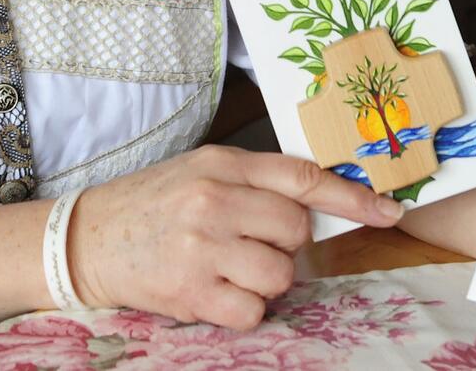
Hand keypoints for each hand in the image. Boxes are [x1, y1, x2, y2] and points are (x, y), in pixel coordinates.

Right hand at [67, 144, 402, 329]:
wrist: (86, 237)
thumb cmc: (151, 203)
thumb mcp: (200, 170)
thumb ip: (254, 181)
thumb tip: (317, 203)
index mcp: (221, 164)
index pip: (302, 177)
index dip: (352, 196)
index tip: (389, 211)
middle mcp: (214, 199)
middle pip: (297, 230)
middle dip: (286, 244)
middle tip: (250, 242)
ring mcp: (202, 246)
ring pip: (280, 274)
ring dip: (265, 278)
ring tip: (228, 266)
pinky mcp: (191, 291)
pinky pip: (253, 311)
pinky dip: (243, 309)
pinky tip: (214, 291)